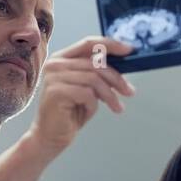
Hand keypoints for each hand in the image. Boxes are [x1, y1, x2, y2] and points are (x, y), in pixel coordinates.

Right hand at [24, 36, 135, 159]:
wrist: (50, 136)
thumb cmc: (70, 112)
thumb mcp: (88, 88)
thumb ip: (98, 74)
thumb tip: (124, 64)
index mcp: (62, 58)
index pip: (89, 43)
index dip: (111, 45)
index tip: (130, 50)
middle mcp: (55, 64)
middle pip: (96, 63)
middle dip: (117, 79)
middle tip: (129, 92)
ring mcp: (53, 76)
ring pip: (94, 79)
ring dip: (110, 95)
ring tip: (117, 107)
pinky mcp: (56, 91)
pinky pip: (87, 93)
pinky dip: (93, 105)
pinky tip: (88, 112)